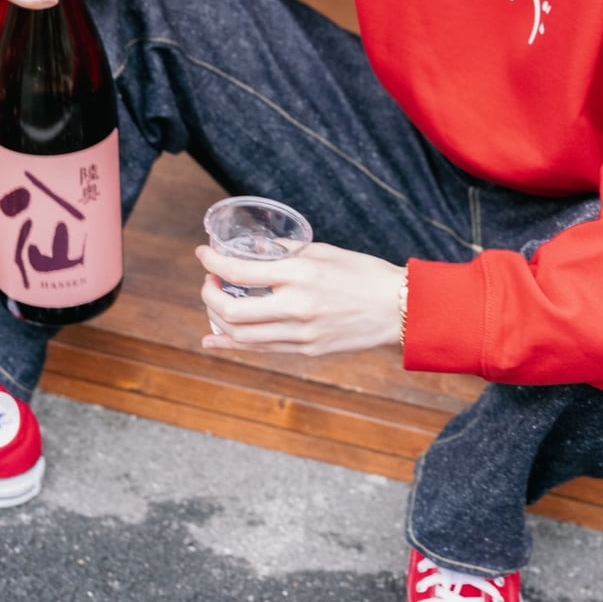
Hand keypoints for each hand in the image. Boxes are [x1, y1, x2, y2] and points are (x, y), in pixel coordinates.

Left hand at [197, 241, 404, 355]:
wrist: (399, 308)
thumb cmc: (363, 273)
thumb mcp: (323, 252)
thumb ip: (285, 254)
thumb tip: (252, 251)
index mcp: (300, 275)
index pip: (240, 270)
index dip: (213, 262)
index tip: (203, 253)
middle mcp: (296, 307)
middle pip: (232, 310)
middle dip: (209, 294)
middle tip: (210, 280)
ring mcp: (301, 334)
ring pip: (241, 335)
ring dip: (218, 318)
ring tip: (216, 301)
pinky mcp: (307, 350)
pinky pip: (260, 348)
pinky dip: (232, 343)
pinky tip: (214, 339)